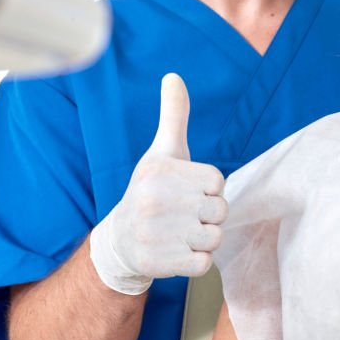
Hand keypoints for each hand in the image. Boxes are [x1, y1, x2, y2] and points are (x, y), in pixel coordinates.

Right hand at [90, 73, 227, 294]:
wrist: (118, 241)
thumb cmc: (151, 190)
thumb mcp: (162, 152)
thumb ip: (174, 114)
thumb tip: (173, 75)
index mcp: (161, 171)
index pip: (218, 182)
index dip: (208, 190)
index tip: (186, 193)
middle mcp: (155, 201)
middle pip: (221, 210)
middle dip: (209, 216)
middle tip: (182, 216)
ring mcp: (157, 234)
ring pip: (216, 238)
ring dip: (204, 239)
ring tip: (179, 233)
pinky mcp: (161, 264)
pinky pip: (205, 264)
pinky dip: (197, 262)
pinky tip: (176, 252)